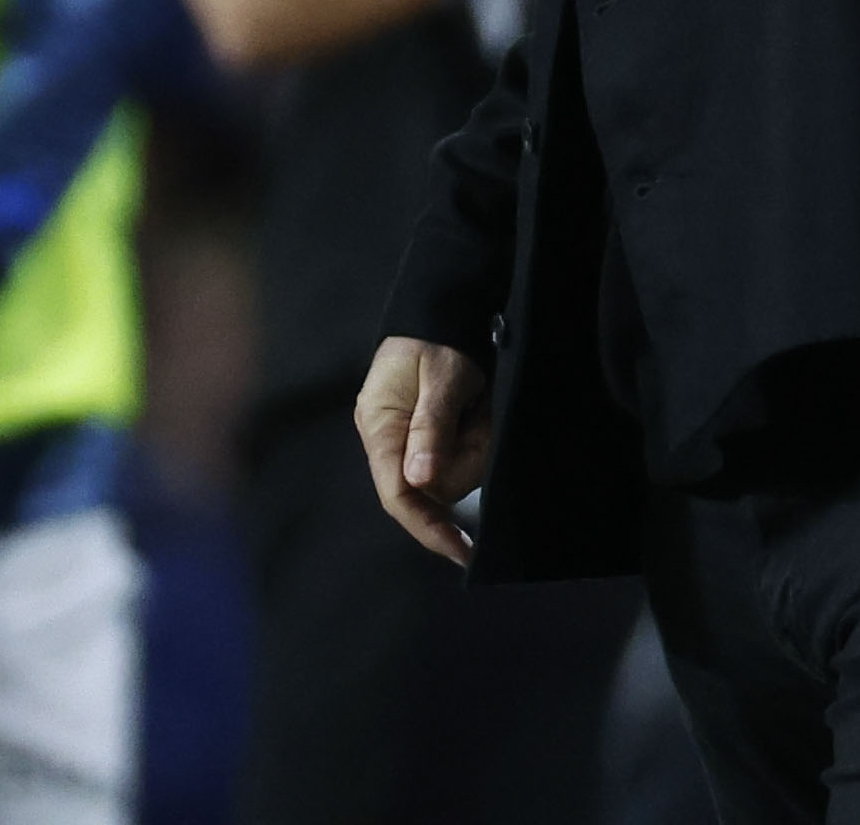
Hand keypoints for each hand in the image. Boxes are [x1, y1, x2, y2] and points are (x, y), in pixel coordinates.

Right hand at [355, 336, 490, 567]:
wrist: (440, 309)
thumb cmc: (436, 339)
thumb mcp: (442, 376)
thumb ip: (431, 426)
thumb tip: (419, 480)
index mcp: (380, 427)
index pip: (397, 494)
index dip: (427, 527)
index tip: (461, 550)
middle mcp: (387, 441)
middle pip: (431, 488)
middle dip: (465, 461)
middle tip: (480, 417)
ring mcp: (405, 441)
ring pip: (449, 476)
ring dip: (474, 447)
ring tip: (478, 407)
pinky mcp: (426, 438)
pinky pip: (455, 460)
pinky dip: (474, 441)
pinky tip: (477, 412)